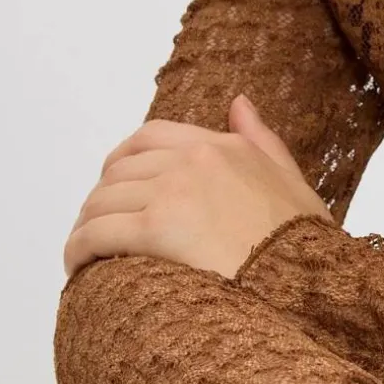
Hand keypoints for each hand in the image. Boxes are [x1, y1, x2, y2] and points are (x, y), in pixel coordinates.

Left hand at [62, 95, 333, 281]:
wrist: (305, 281)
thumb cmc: (302, 243)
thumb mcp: (290, 179)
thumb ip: (261, 139)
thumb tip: (238, 102)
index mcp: (223, 146)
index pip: (152, 136)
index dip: (123, 160)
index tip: (116, 186)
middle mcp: (194, 160)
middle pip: (119, 170)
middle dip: (103, 198)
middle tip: (99, 228)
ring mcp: (173, 192)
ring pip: (102, 200)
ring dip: (87, 225)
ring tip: (85, 253)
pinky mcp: (155, 229)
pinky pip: (96, 233)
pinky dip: (78, 248)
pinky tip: (79, 266)